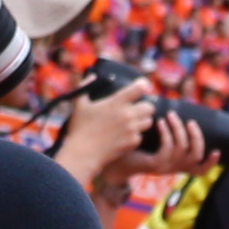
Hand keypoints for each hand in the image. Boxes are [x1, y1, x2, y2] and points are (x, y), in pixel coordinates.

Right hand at [49, 78, 183, 197]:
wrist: (83, 154)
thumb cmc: (79, 128)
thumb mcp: (79, 104)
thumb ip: (85, 86)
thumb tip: (92, 75)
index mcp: (116, 103)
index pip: (140, 88)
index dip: (143, 85)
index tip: (142, 86)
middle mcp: (127, 115)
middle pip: (150, 106)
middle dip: (145, 106)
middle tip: (138, 108)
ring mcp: (131, 130)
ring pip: (149, 121)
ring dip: (143, 120)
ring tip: (134, 121)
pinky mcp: (132, 142)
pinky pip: (141, 136)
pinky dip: (136, 135)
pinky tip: (127, 135)